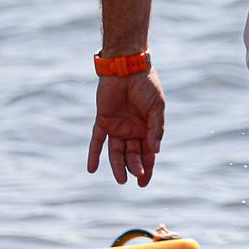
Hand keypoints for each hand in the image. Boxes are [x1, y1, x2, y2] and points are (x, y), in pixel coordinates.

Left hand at [88, 69, 165, 185]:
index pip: (148, 153)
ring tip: (120, 180)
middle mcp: (132, 130)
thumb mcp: (157, 108)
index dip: (148, 167)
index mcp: (148, 128)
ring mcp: (117, 127)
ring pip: (116, 151)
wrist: (127, 67)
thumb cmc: (147, 85)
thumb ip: (156, 129)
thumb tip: (155, 151)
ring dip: (117, 166)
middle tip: (136, 177)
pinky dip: (94, 155)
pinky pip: (97, 141)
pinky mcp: (103, 121)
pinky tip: (92, 169)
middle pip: (132, 154)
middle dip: (135, 166)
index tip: (145, 181)